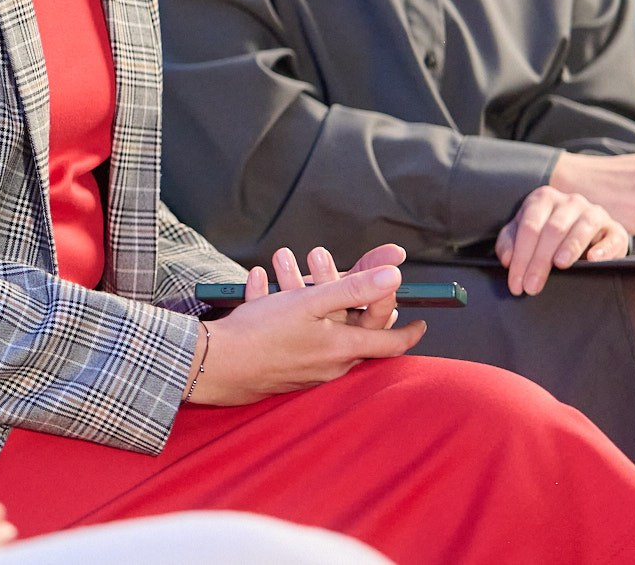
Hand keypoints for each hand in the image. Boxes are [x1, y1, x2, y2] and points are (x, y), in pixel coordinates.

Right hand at [185, 259, 424, 406]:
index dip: (408, 330)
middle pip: (351, 329)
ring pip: (317, 328)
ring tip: (282, 265)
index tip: (420, 321)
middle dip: (343, 294)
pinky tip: (259, 287)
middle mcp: (329, 365)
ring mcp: (305, 371)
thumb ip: (354, 287)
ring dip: (304, 294)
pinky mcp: (282, 371)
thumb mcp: (310, 303)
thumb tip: (394, 276)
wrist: (214, 366)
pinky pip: (291, 336)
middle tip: (335, 272)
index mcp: (342, 349)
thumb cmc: (262, 335)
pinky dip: (280, 309)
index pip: (389, 342)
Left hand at [494, 186, 626, 294]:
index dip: (521, 256)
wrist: (587, 229)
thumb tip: (507, 259)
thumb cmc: (548, 232)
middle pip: (552, 230)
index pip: (529, 228)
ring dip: (570, 247)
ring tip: (560, 265)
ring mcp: (595, 213)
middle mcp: (570, 202)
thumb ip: (510, 242)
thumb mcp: (524, 232)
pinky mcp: (616, 229)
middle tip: (532, 286)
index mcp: (543, 199)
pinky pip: (612, 237)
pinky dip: (603, 248)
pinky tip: (593, 259)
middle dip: (539, 260)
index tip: (516, 282)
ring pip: (581, 227)